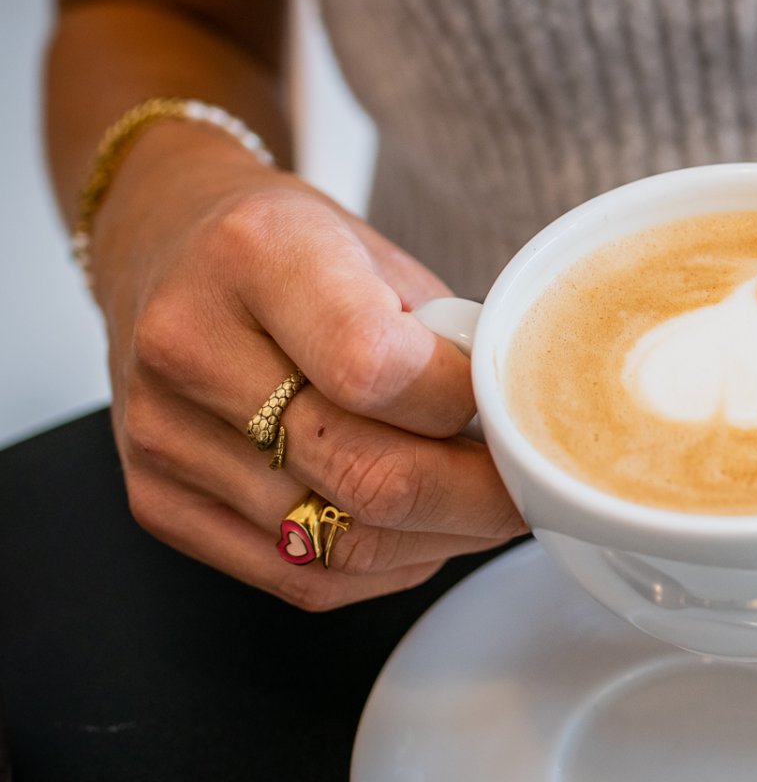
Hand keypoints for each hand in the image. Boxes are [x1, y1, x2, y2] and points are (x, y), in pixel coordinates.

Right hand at [90, 122, 524, 609]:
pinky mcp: (158, 501)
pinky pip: (302, 577)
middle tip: (531, 485)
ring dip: (440, 539)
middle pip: (366, 475)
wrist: (167, 249)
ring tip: (481, 506)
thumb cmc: (290, 248)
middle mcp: (190, 345)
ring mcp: (163, 433)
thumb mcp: (377, 252)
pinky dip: (384, 569)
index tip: (505, 410)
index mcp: (256, 254)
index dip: (462, 407)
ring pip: (341, 544)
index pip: (377, 369)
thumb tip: (516, 429)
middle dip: (477, 498)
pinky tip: (420, 532)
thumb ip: (443, 337)